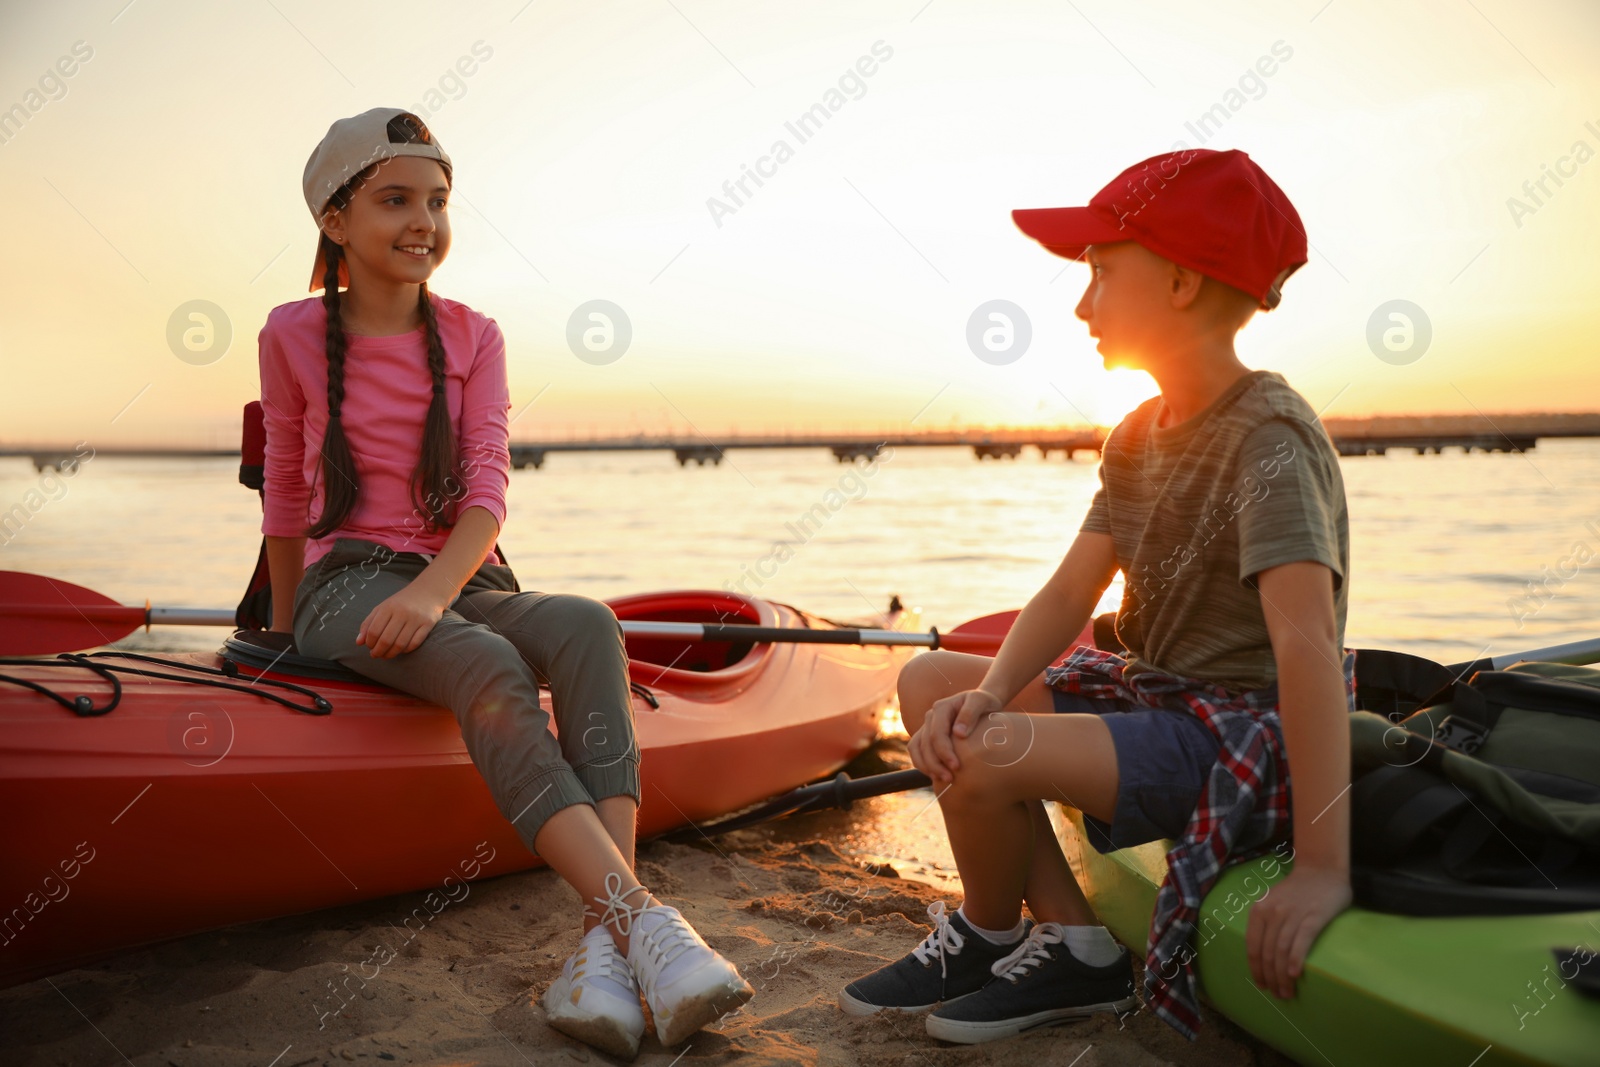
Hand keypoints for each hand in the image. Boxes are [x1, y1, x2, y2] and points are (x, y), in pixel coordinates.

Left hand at [356, 578, 452, 658]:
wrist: (428, 591)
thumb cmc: (401, 602)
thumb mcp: (382, 608)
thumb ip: (368, 623)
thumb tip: (359, 642)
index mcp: (388, 607)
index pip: (374, 631)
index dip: (369, 643)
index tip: (369, 647)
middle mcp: (402, 612)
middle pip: (386, 639)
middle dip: (378, 651)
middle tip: (376, 655)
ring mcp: (416, 618)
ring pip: (400, 644)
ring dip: (391, 654)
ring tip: (386, 656)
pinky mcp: (428, 624)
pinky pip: (415, 643)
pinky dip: (406, 650)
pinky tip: (401, 650)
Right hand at [908, 689, 1001, 784]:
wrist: (981, 704)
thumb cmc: (984, 703)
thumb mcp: (981, 701)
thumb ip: (970, 713)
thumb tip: (958, 733)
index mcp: (941, 708)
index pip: (937, 734)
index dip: (944, 752)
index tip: (956, 767)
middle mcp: (930, 716)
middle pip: (925, 744)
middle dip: (936, 763)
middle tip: (950, 779)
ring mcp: (927, 726)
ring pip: (916, 748)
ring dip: (926, 766)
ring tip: (941, 780)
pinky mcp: (926, 735)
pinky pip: (916, 750)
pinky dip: (922, 764)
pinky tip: (935, 775)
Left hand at [1245, 863, 1350, 997]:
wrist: (1321, 869)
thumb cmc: (1297, 890)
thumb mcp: (1272, 902)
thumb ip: (1267, 923)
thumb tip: (1264, 956)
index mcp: (1259, 910)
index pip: (1252, 946)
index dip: (1256, 969)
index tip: (1261, 985)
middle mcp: (1272, 912)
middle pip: (1267, 953)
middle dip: (1270, 978)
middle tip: (1278, 995)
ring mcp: (1292, 914)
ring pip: (1281, 951)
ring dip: (1282, 976)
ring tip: (1287, 992)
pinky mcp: (1313, 916)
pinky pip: (1301, 941)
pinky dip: (1295, 959)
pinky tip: (1295, 974)